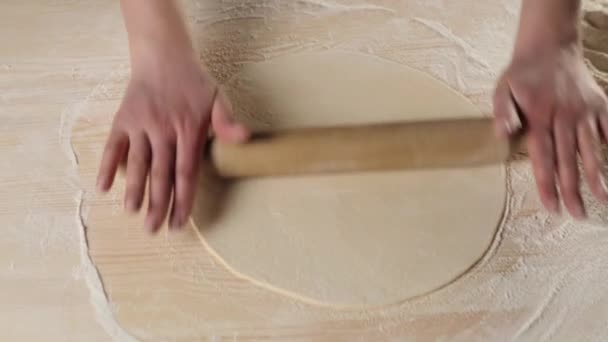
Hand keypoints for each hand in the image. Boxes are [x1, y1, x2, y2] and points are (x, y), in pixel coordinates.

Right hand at [96, 50, 248, 231]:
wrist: (163, 56)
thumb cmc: (194, 82)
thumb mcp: (218, 97)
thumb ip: (227, 121)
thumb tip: (245, 137)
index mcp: (188, 131)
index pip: (186, 174)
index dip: (183, 201)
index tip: (178, 224)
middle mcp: (163, 131)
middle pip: (160, 174)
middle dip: (157, 204)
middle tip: (153, 229)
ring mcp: (141, 126)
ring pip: (136, 163)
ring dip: (133, 189)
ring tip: (132, 213)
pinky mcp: (122, 119)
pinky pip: (112, 146)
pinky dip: (106, 166)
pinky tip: (102, 188)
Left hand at [494, 41, 607, 217]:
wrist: (550, 46)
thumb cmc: (522, 74)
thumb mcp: (502, 89)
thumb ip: (502, 113)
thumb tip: (502, 136)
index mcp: (539, 118)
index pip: (543, 158)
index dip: (547, 184)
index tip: (551, 206)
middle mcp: (564, 118)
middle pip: (569, 160)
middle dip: (573, 190)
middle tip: (577, 215)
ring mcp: (585, 112)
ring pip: (592, 150)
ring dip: (598, 176)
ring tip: (603, 199)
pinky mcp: (600, 105)